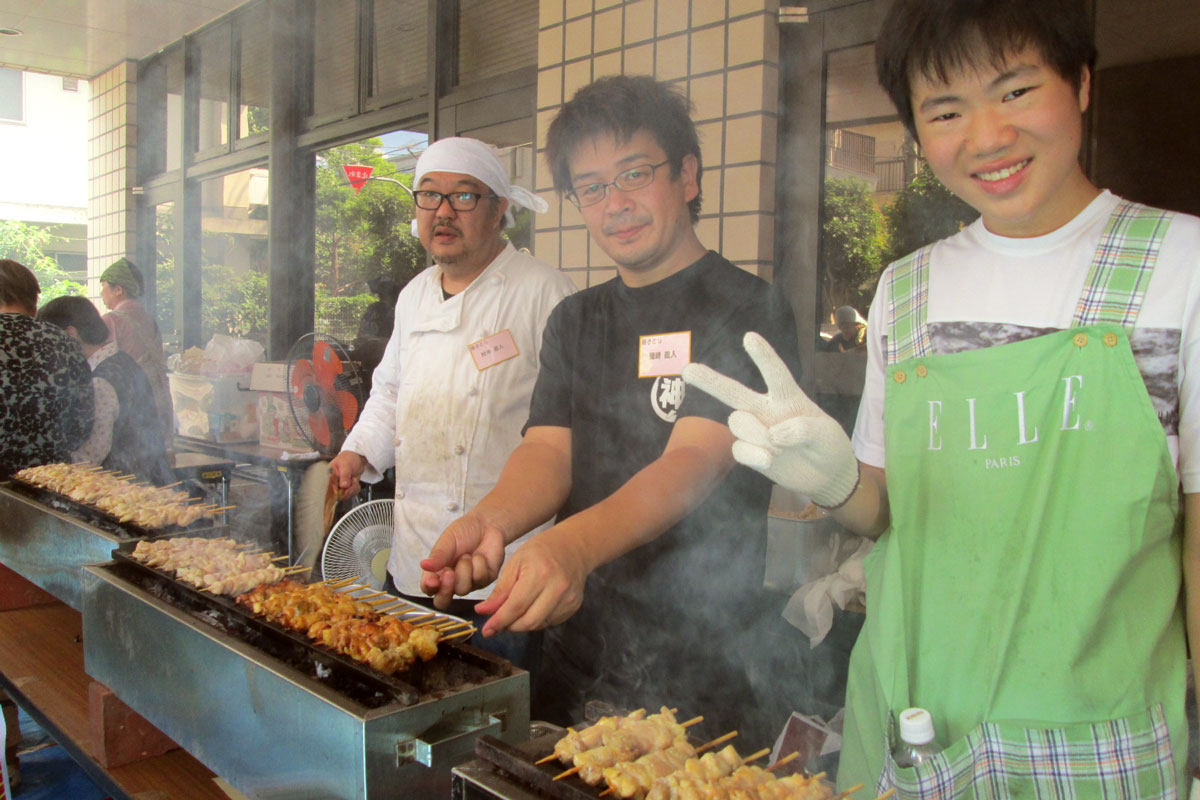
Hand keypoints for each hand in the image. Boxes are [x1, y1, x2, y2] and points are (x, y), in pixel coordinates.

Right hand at [328, 451, 365, 499]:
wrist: (357, 458)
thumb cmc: (348, 458)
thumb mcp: (346, 465)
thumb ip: (344, 475)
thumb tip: (343, 485)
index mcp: (328, 476)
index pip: (327, 488)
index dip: (335, 491)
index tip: (342, 489)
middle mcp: (332, 483)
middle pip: (336, 495)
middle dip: (347, 490)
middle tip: (352, 482)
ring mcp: (339, 486)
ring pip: (345, 495)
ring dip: (352, 489)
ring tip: (353, 479)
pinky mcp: (345, 489)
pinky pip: (350, 494)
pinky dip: (355, 489)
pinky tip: (354, 482)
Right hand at [419, 514, 508, 609]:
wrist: (487, 525)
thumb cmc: (463, 532)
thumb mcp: (448, 540)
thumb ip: (438, 555)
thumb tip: (423, 565)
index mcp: (438, 572)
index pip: (428, 589)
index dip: (429, 588)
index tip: (432, 581)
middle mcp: (452, 582)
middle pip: (443, 601)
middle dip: (445, 590)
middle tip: (449, 573)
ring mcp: (469, 583)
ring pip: (462, 590)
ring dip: (464, 570)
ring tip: (466, 555)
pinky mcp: (485, 580)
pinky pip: (479, 579)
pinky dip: (479, 565)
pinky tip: (479, 556)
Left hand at [472, 528, 589, 635]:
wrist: (573, 547)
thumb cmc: (541, 551)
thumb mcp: (515, 563)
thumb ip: (500, 590)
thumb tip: (483, 611)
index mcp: (540, 574)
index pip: (515, 607)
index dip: (499, 622)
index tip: (486, 630)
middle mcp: (557, 588)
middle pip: (528, 622)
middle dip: (509, 626)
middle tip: (498, 622)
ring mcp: (568, 599)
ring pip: (539, 625)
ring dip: (522, 624)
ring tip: (514, 612)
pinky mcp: (574, 606)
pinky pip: (549, 622)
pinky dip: (536, 620)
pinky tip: (532, 608)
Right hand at [682, 331, 857, 507]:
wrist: (826, 476)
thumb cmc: (829, 446)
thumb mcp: (827, 434)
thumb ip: (803, 429)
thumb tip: (774, 434)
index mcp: (788, 397)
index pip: (775, 373)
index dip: (763, 356)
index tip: (750, 337)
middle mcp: (767, 409)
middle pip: (734, 391)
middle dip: (710, 380)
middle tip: (688, 370)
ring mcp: (756, 430)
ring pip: (738, 422)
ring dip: (758, 434)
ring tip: (780, 448)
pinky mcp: (751, 452)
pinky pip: (739, 449)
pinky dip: (755, 456)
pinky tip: (770, 460)